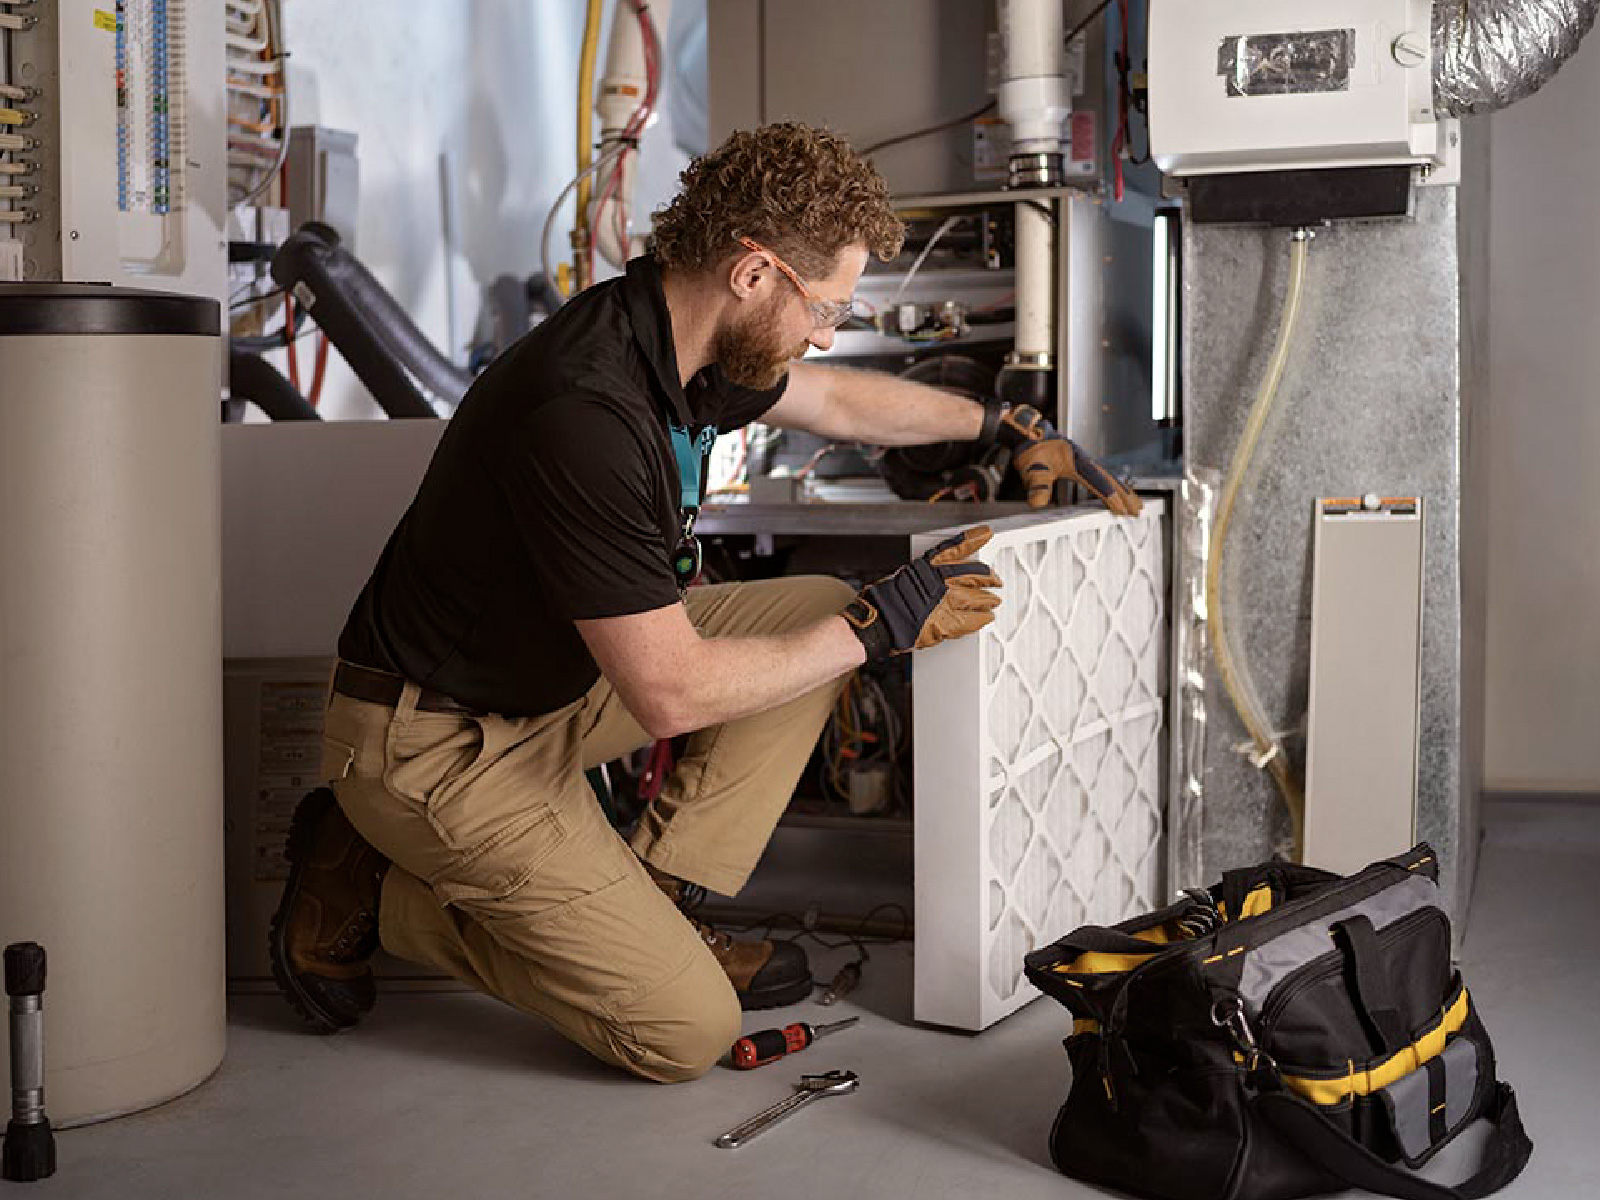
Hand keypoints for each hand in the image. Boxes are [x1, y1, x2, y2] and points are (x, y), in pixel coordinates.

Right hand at [842, 526, 1001, 659]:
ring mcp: (948, 601)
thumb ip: (927, 576)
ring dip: (989, 600)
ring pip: (979, 598)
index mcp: (930, 565)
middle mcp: (942, 580)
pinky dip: (982, 619)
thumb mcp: (907, 575)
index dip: (975, 538)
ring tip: (993, 602)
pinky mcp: (950, 621)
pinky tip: (987, 618)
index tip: (986, 533)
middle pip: (976, 574)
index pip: (958, 546)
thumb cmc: (887, 600)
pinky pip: (974, 619)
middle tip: (996, 580)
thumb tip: (939, 578)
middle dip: (990, 577)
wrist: (881, 621)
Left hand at [993, 405, 1142, 514]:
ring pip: (1109, 477)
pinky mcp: (1081, 464)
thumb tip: (1037, 503)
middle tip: (1139, 510)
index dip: (1109, 496)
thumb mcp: (1031, 469)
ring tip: (1138, 504)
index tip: (1120, 509)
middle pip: (1110, 479)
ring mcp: (1084, 462)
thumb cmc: (1031, 451)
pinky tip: (1119, 493)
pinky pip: (1102, 476)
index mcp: (1075, 461)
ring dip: (1124, 491)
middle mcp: (1084, 461)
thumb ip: (1037, 485)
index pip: (1097, 481)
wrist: (1028, 435)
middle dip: (1125, 495)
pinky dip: (1114, 485)